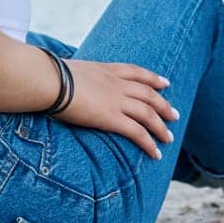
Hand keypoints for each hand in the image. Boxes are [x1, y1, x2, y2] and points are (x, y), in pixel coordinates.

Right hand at [56, 59, 179, 159]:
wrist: (49, 79)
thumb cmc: (49, 76)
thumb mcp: (68, 70)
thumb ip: (74, 77)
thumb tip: (63, 82)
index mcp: (106, 69)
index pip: (136, 72)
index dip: (153, 78)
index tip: (165, 83)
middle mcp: (116, 83)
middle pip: (148, 94)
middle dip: (163, 105)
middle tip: (175, 115)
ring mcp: (116, 100)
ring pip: (148, 114)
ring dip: (160, 127)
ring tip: (169, 138)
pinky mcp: (111, 117)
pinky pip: (137, 132)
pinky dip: (149, 143)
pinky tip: (156, 153)